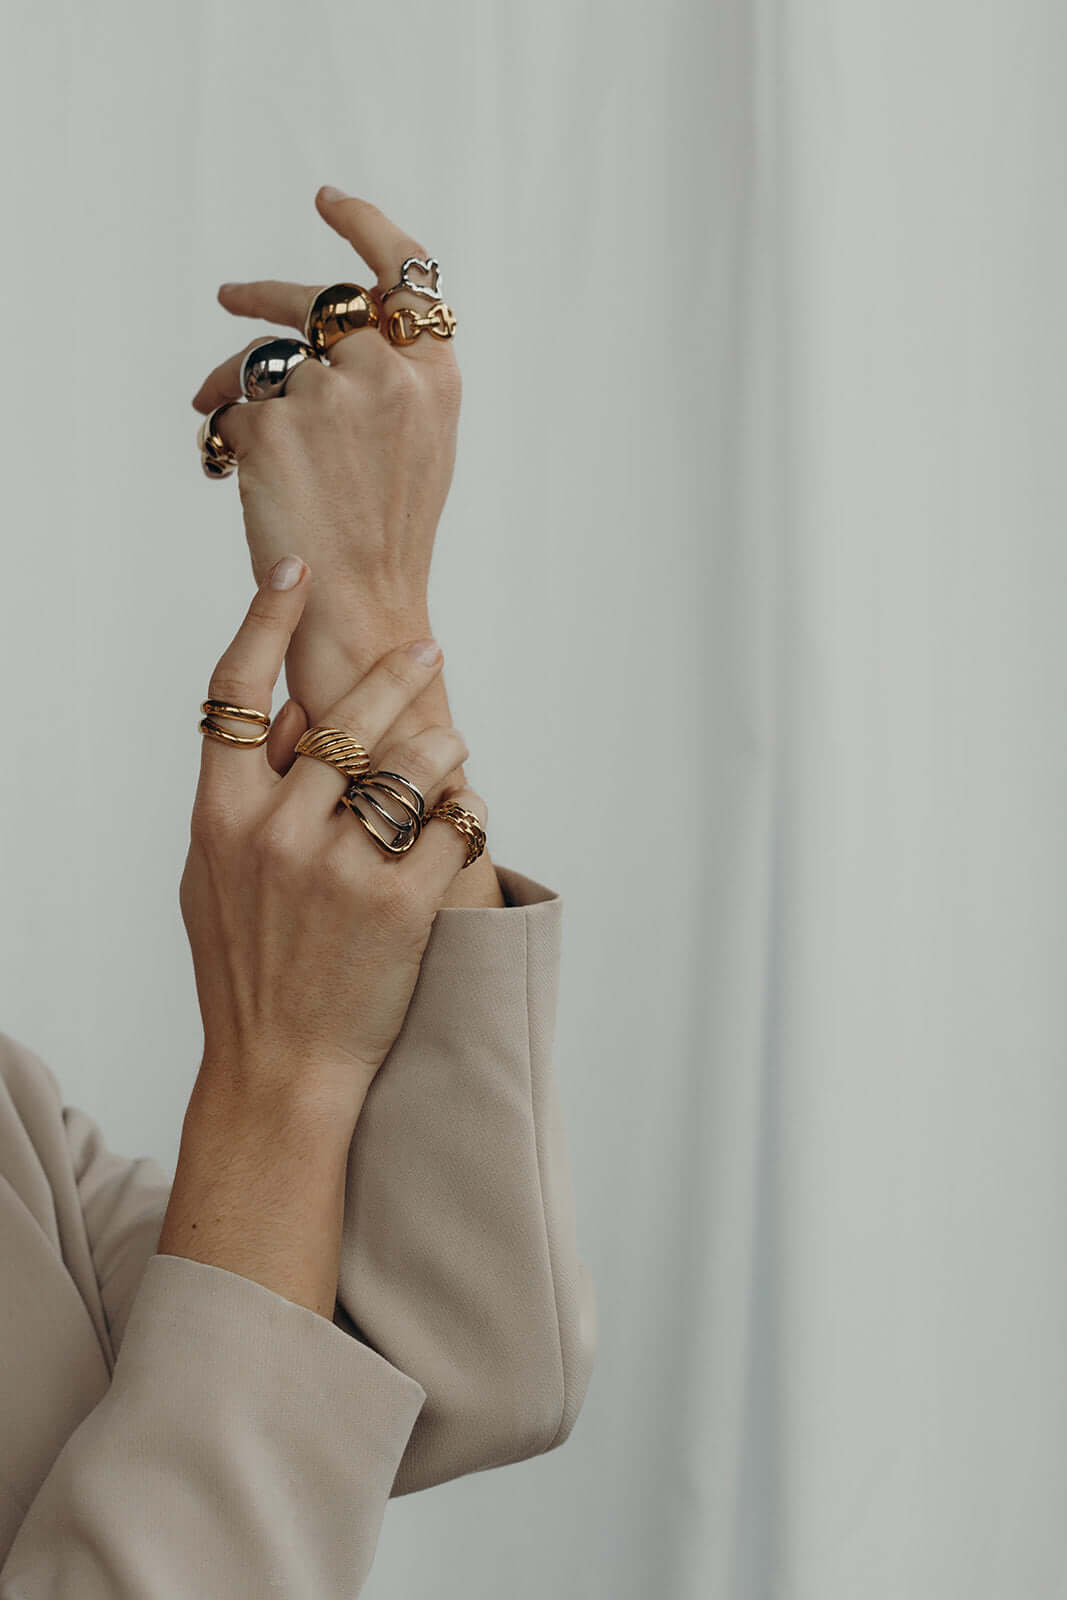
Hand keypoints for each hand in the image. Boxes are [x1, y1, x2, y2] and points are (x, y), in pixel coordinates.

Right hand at [178, 552, 485, 1121]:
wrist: (281, 1065)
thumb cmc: (247, 965)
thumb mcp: (213, 875)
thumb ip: (240, 795)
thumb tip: (289, 715)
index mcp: (218, 816)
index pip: (236, 691)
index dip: (265, 619)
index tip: (298, 571)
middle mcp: (274, 832)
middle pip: (345, 716)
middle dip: (395, 673)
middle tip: (427, 649)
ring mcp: (336, 869)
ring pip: (412, 760)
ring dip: (442, 742)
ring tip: (452, 744)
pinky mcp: (399, 905)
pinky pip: (454, 821)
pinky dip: (468, 806)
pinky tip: (467, 809)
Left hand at [191, 188, 459, 718]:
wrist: (361, 602)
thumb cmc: (389, 534)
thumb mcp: (421, 443)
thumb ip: (392, 378)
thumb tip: (323, 329)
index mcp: (435, 376)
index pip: (403, 271)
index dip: (365, 224)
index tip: (330, 199)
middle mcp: (387, 374)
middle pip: (317, 302)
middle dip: (264, 296)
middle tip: (230, 295)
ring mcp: (330, 397)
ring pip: (264, 359)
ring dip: (230, 379)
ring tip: (207, 398)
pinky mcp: (273, 426)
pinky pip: (236, 409)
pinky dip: (228, 436)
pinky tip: (235, 472)